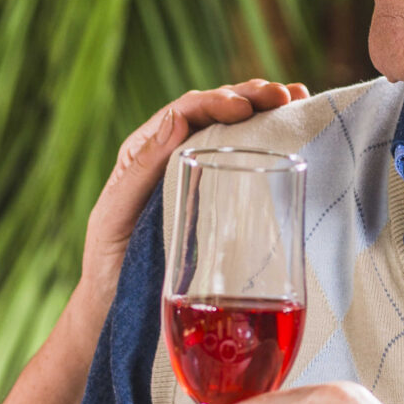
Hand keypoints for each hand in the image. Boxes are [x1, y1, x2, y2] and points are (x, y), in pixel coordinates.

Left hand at [82, 80, 308, 298]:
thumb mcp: (115, 215)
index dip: (217, 101)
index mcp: (145, 152)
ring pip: (232, 130)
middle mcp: (170, 155)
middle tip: (283, 96)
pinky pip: (241, 161)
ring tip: (295, 99)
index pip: (184, 111)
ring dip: (264, 110)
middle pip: (213, 112)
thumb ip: (140, 170)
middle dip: (249, 95)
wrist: (117, 307)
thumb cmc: (108, 264)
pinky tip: (292, 131)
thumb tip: (177, 118)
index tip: (245, 107)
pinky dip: (268, 140)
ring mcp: (196, 175)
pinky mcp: (216, 200)